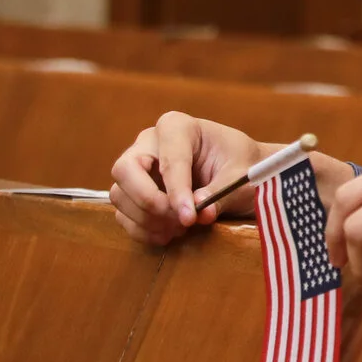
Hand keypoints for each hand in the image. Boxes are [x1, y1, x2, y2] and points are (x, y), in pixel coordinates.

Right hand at [109, 112, 260, 245]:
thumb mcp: (241, 175)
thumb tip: (200, 210)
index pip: (168, 159)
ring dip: (147, 220)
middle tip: (179, 221)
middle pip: (124, 170)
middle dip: (148, 202)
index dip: (177, 191)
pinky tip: (169, 234)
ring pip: (120, 195)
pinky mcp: (134, 192)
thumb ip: (221, 192)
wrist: (240, 172)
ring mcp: (137, 168)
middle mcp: (149, 143)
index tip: (190, 217)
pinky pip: (123, 214)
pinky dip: (142, 230)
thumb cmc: (242, 164)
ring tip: (181, 229)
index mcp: (178, 127)